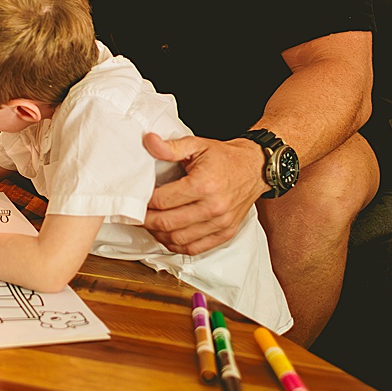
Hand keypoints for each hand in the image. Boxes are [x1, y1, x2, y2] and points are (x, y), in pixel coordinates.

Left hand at [141, 133, 262, 254]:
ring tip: (150, 224)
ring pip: (178, 239)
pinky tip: (167, 235)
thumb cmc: (225, 157)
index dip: (143, 202)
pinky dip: (176, 245)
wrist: (256, 168)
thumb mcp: (198, 145)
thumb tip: (149, 141)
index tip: (135, 200)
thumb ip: (171, 147)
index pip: (163, 201)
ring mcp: (221, 223)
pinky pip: (195, 248)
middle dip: (146, 221)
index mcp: (203, 184)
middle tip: (135, 215)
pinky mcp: (226, 233)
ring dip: (158, 235)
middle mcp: (213, 207)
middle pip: (167, 223)